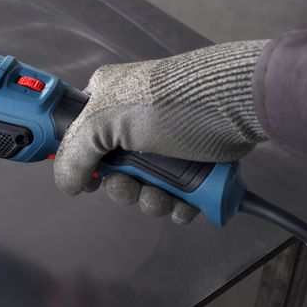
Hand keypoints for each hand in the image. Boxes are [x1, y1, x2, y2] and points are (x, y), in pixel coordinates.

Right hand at [54, 41, 268, 223]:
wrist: (240, 104)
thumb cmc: (170, 101)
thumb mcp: (107, 120)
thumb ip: (74, 153)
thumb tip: (67, 184)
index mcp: (105, 100)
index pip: (78, 137)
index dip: (80, 163)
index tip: (89, 179)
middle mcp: (131, 122)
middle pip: (111, 171)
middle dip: (123, 188)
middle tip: (133, 184)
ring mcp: (162, 143)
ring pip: (142, 187)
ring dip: (151, 201)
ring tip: (166, 194)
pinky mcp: (191, 162)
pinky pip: (174, 195)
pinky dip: (178, 205)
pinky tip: (186, 201)